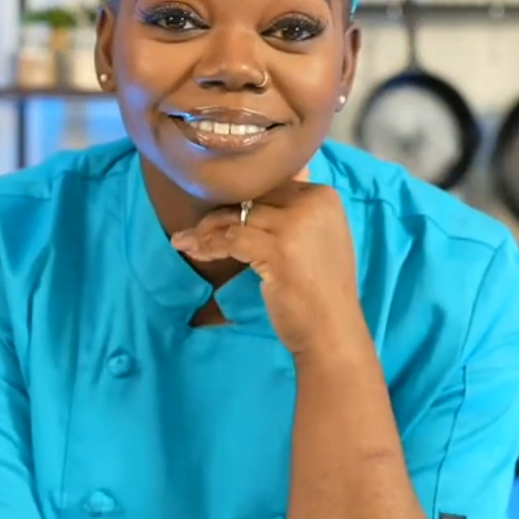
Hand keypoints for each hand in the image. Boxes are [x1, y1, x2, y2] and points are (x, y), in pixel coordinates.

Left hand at [170, 182, 361, 355]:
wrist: (333, 331)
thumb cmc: (320, 290)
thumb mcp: (316, 239)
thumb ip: (292, 213)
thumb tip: (254, 195)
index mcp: (324, 197)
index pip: (270, 187)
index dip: (240, 202)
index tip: (217, 217)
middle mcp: (313, 204)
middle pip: (251, 199)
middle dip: (218, 216)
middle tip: (194, 231)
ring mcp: (296, 226)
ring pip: (237, 218)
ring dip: (206, 231)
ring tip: (185, 241)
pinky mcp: (279, 250)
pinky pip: (231, 239)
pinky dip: (209, 246)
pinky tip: (195, 252)